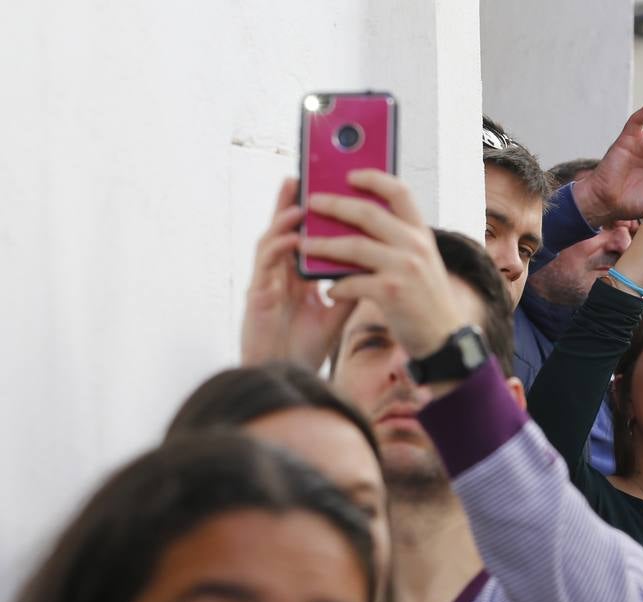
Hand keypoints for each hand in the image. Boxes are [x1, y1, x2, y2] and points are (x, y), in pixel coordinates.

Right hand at [241, 178, 353, 366]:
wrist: (288, 376)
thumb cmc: (305, 346)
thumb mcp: (337, 312)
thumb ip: (351, 287)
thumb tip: (376, 263)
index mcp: (298, 276)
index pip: (307, 238)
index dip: (314, 216)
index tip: (328, 192)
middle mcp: (280, 275)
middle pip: (284, 231)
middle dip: (291, 202)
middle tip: (303, 175)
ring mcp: (266, 283)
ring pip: (271, 241)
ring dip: (284, 219)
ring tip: (299, 199)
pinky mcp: (257, 296)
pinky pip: (265, 265)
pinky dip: (278, 249)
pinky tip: (292, 239)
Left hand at [301, 171, 463, 361]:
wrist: (444, 339)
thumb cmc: (426, 300)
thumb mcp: (421, 262)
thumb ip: (398, 241)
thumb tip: (356, 223)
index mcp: (421, 234)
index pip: (399, 192)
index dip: (373, 178)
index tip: (349, 174)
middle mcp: (415, 246)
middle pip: (368, 213)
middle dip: (335, 205)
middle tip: (312, 202)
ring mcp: (404, 268)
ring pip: (353, 246)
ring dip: (324, 245)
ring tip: (305, 244)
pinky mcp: (391, 293)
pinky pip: (352, 281)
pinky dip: (337, 285)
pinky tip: (330, 289)